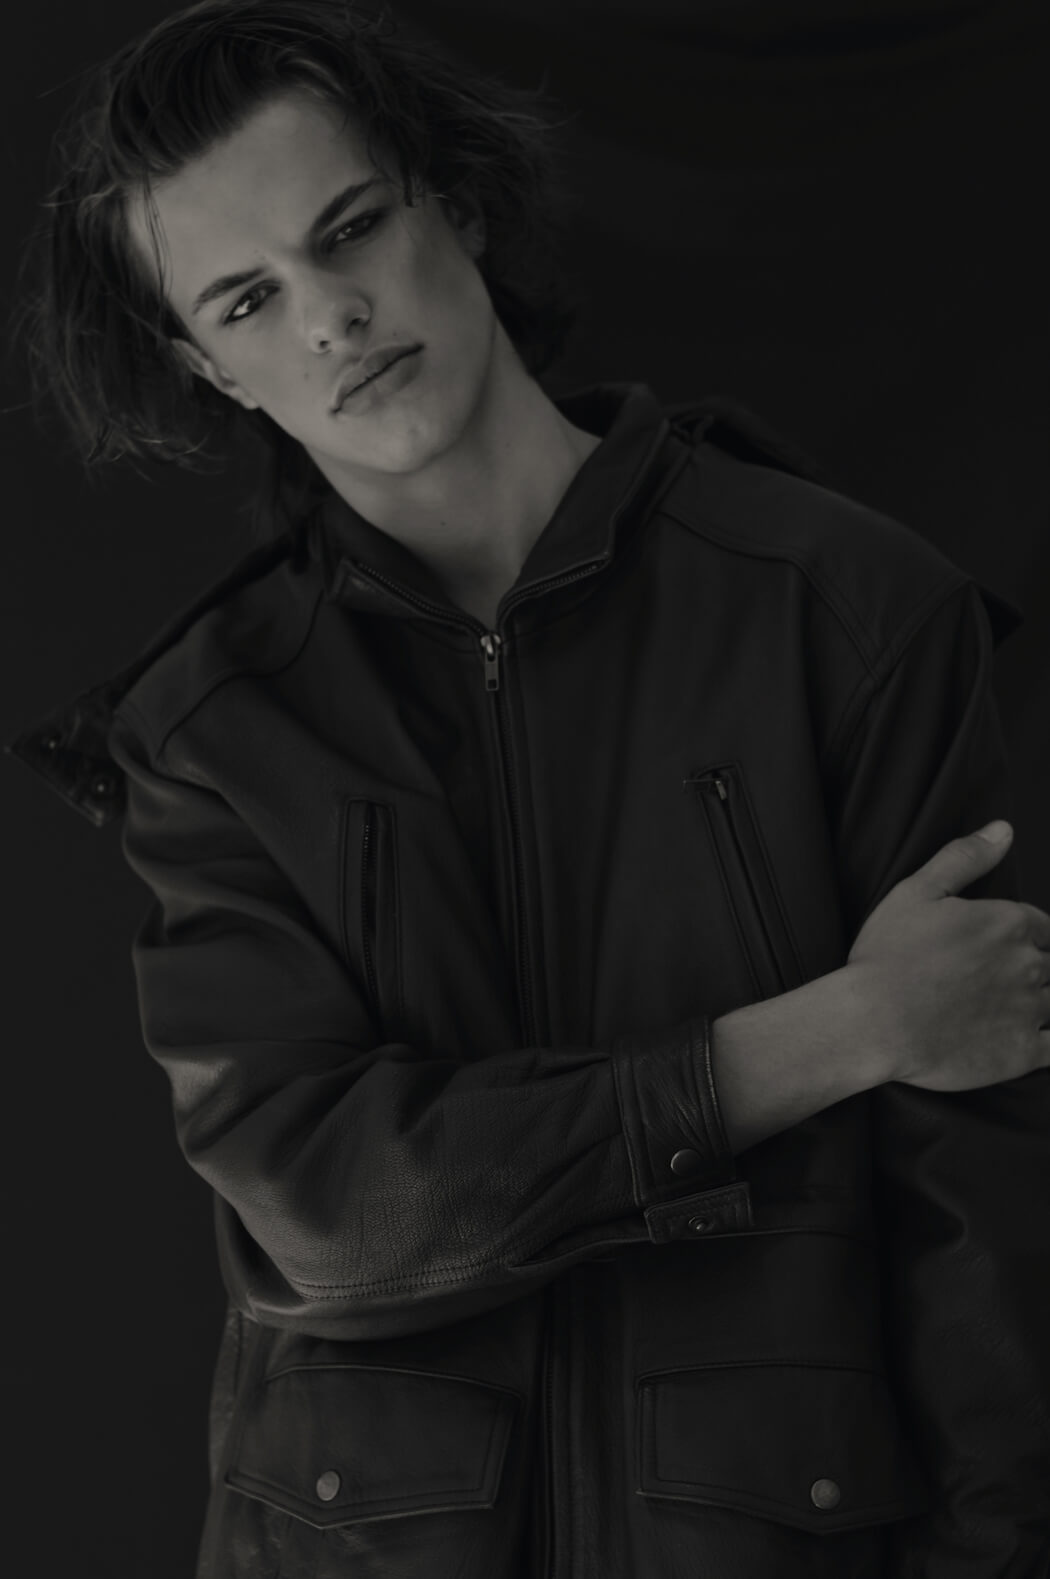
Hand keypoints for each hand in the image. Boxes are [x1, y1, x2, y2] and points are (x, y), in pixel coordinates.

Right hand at [845, 822, 1049, 1089]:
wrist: (872, 1022)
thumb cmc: (888, 955)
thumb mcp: (916, 892)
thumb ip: (965, 858)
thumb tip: (1003, 830)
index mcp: (1010, 923)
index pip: (1045, 929)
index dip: (1032, 940)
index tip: (1009, 952)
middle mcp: (1029, 965)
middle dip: (1037, 972)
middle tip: (1000, 982)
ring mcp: (1029, 1011)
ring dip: (1044, 1004)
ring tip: (1011, 1008)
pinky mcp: (1022, 1053)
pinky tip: (1035, 1040)